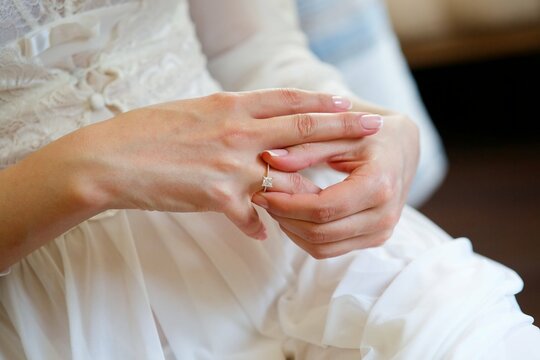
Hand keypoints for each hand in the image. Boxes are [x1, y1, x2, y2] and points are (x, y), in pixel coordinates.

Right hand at [68, 89, 381, 239]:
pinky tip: (264, 234)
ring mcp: (232, 164)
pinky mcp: (218, 196)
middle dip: (343, 129)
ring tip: (330, 198)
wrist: (112, 159)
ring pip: (286, 177)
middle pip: (302, 129)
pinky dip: (258, 225)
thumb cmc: (148, 131)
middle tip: (375, 128)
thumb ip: (229, 118)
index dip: (321, 102)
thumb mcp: (194, 112)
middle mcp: (238, 132)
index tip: (348, 104)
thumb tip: (251, 122)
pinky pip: (251, 216)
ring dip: (307, 189)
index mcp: (231, 106)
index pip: (288, 100)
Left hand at [252, 111, 418, 257]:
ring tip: (275, 206)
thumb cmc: (372, 135)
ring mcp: (382, 231)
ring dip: (292, 230)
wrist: (403, 149)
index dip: (287, 204)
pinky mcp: (375, 239)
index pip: (323, 208)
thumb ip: (306, 146)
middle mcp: (384, 215)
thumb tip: (269, 158)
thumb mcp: (342, 133)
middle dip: (285, 218)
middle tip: (262, 198)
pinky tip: (294, 214)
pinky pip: (331, 249)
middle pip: (320, 233)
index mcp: (379, 185)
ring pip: (322, 247)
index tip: (262, 192)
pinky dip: (306, 236)